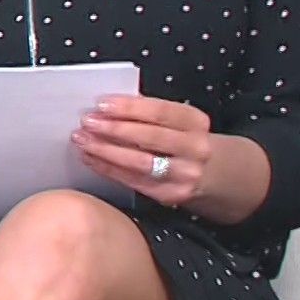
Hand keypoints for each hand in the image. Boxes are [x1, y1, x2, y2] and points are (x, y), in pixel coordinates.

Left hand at [72, 94, 213, 208]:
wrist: (216, 175)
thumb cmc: (186, 141)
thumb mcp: (181, 122)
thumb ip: (151, 113)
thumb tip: (108, 106)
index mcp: (196, 122)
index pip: (160, 112)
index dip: (129, 108)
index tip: (102, 103)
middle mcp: (195, 149)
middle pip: (149, 137)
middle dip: (113, 129)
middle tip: (86, 122)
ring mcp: (185, 175)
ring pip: (139, 162)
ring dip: (106, 150)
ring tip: (83, 140)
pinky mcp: (171, 195)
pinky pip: (134, 181)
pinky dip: (108, 169)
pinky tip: (91, 159)